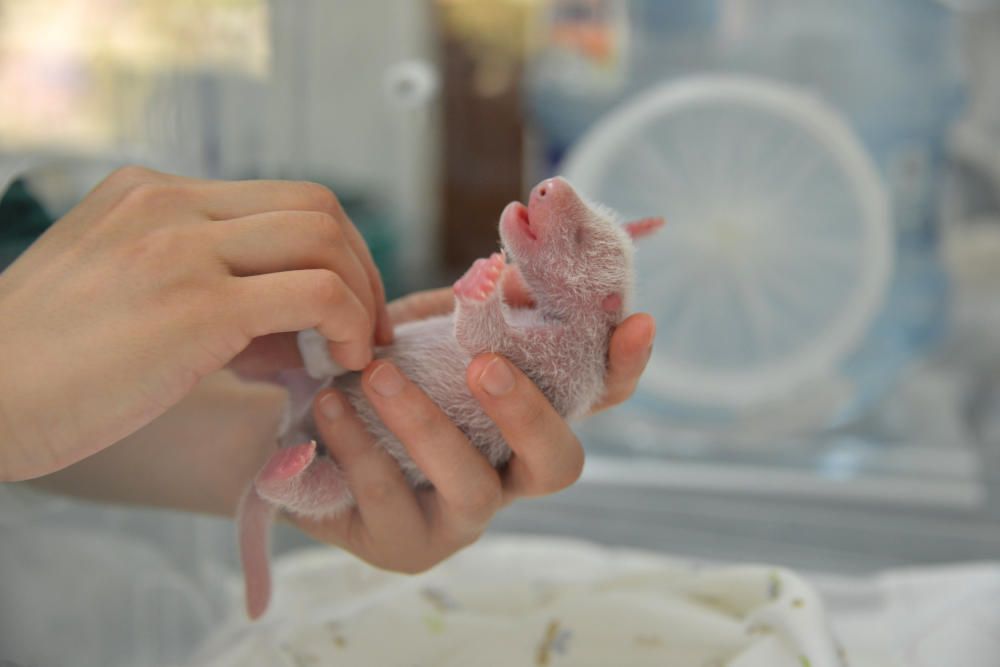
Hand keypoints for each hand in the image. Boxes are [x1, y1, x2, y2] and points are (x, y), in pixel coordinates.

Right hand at [0, 166, 388, 480]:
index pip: (282, 199)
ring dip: (360, 297)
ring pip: (324, 238)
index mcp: (152, 194)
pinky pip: (315, 293)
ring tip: (353, 351)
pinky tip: (337, 362)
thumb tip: (295, 332)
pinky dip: (347, 323)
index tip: (347, 305)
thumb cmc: (53, 365)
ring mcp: (183, 246)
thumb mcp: (127, 296)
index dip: (335, 251)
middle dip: (362, 268)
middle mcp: (170, 203)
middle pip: (317, 208)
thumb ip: (210, 295)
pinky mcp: (197, 303)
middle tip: (366, 328)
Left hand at [289, 286, 654, 572]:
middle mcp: (508, 475)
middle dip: (528, 413)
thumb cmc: (379, 379)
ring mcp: (461, 518)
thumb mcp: (425, 335)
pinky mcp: (404, 544)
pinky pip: (390, 500)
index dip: (623, 367)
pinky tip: (329, 405)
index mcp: (524, 420)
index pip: (596, 399)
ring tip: (378, 374)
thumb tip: (515, 267)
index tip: (637, 321)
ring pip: (472, 487)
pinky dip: (359, 446)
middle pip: (558, 464)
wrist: (302, 436)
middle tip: (485, 366)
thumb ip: (472, 310)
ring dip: (427, 425)